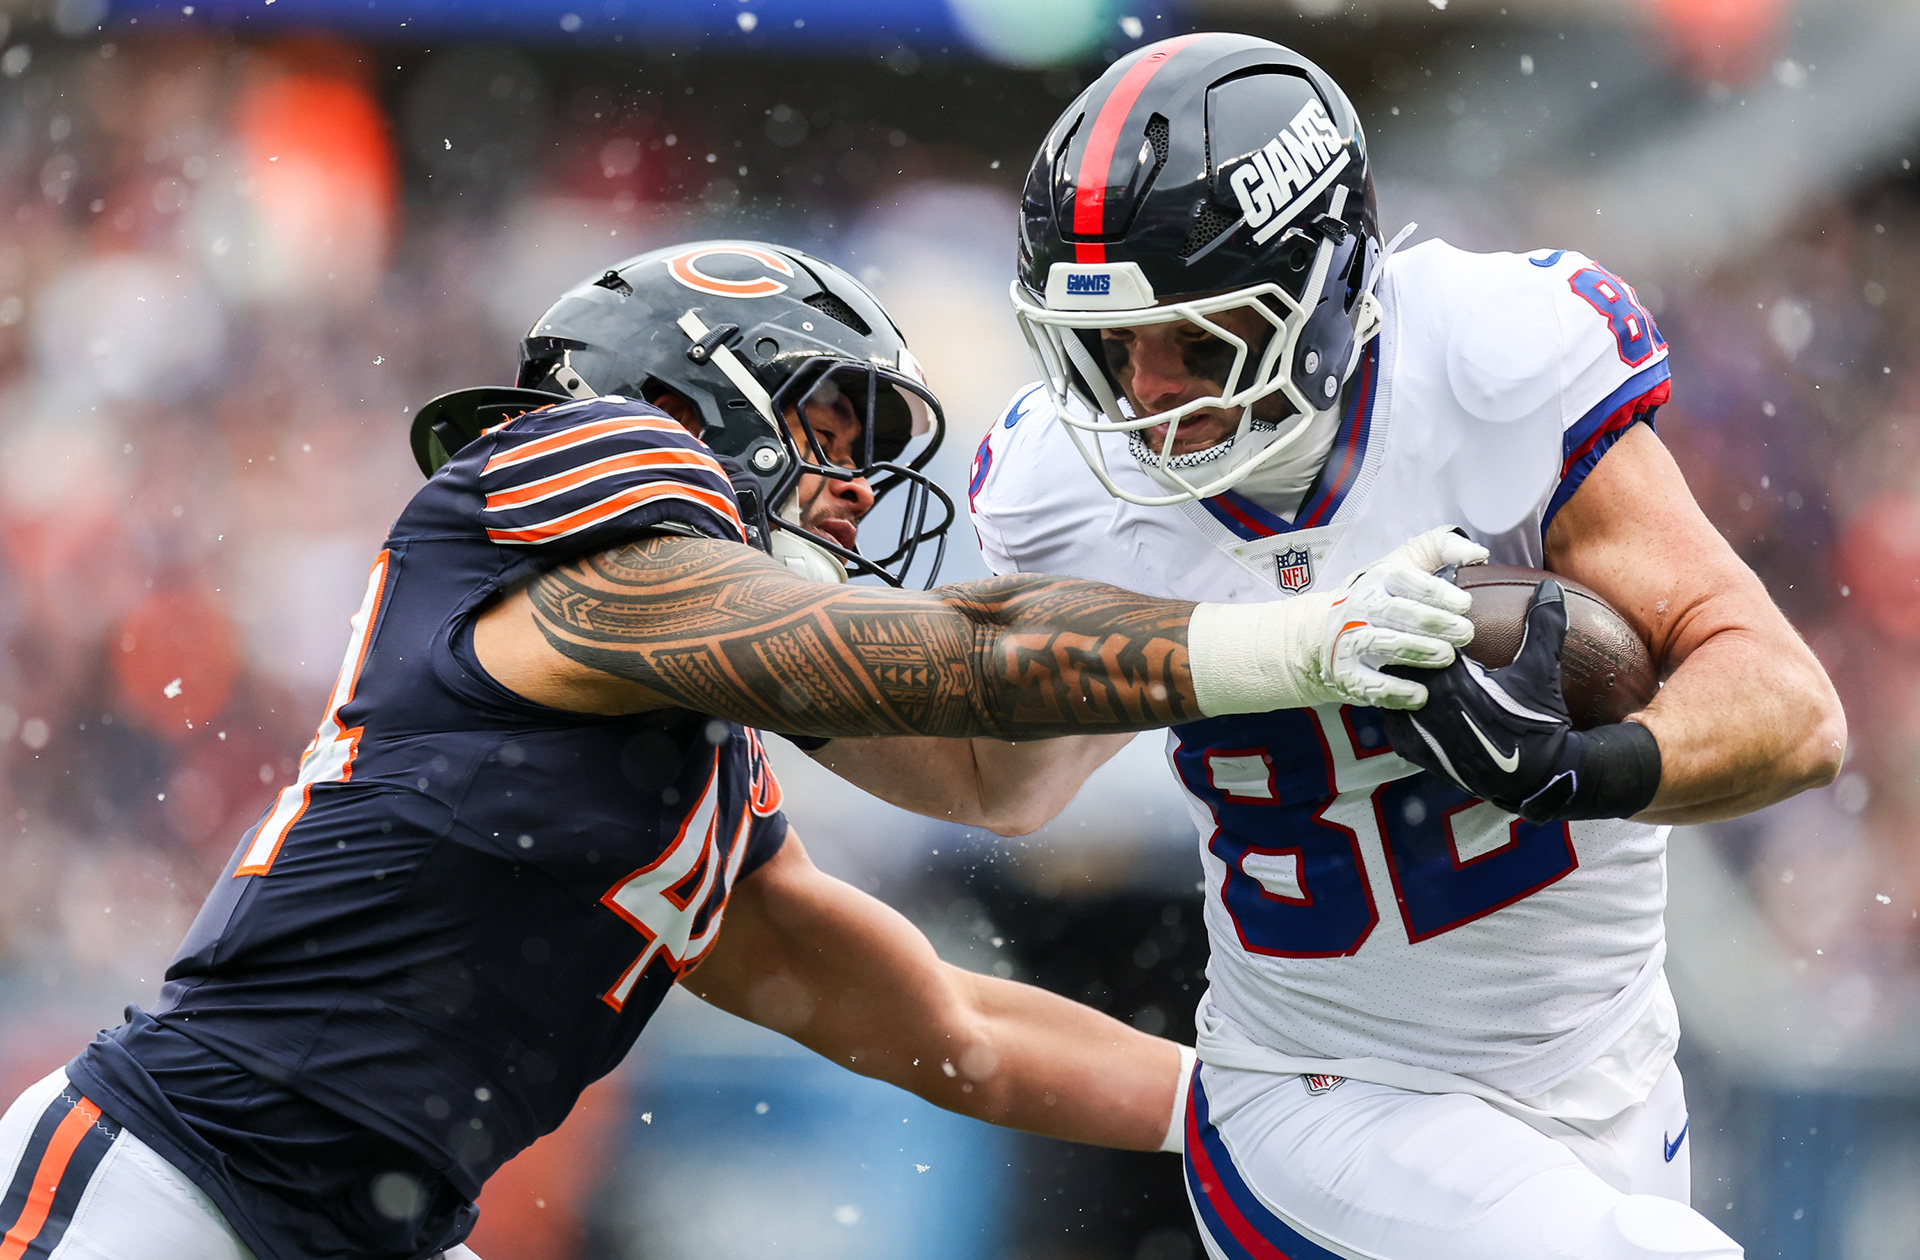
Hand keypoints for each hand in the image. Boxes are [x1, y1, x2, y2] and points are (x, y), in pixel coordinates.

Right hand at [1187, 526, 1488, 714]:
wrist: (1315, 636)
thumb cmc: (1375, 599)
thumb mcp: (1400, 566)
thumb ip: (1440, 551)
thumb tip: (1478, 555)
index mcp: (1378, 579)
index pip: (1406, 579)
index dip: (1436, 591)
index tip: (1465, 604)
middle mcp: (1361, 607)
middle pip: (1398, 612)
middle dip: (1435, 623)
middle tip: (1466, 633)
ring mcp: (1350, 642)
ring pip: (1385, 644)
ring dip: (1418, 651)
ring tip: (1446, 657)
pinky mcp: (1346, 675)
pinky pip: (1371, 685)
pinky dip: (1396, 691)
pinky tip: (1421, 695)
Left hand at [1382, 579, 1662, 821]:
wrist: (1532, 779)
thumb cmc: (1536, 723)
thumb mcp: (1541, 673)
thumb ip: (1543, 627)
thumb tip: (1550, 587)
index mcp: (1453, 683)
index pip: (1422, 640)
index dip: (1423, 621)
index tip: (1429, 609)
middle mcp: (1426, 707)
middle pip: (1397, 662)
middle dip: (1404, 644)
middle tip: (1412, 628)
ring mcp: (1414, 730)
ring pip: (1388, 687)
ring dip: (1397, 672)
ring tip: (1406, 655)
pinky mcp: (1410, 748)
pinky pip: (1389, 715)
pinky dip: (1395, 699)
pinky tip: (1407, 688)